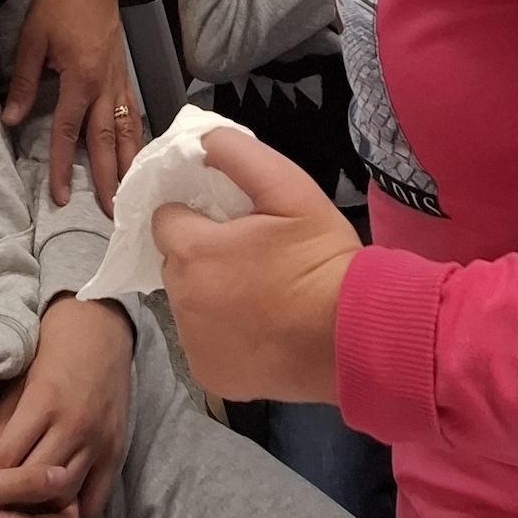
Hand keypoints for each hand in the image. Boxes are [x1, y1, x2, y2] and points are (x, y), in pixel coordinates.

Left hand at [0, 293, 132, 517]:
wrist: (100, 328)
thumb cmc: (51, 350)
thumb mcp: (19, 380)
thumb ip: (3, 424)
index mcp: (42, 403)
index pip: (6, 460)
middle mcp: (73, 425)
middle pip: (35, 483)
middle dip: (14, 495)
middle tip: (1, 500)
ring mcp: (98, 440)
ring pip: (65, 495)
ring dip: (44, 504)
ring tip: (28, 504)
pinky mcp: (116, 451)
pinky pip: (96, 499)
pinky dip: (76, 507)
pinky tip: (60, 502)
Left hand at [3, 0, 141, 211]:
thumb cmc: (57, 5)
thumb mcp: (32, 41)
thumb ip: (25, 83)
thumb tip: (11, 120)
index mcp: (80, 79)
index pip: (70, 132)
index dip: (64, 166)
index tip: (61, 197)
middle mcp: (104, 84)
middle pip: (107, 139)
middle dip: (108, 177)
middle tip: (111, 211)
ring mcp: (118, 78)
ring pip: (127, 127)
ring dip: (128, 161)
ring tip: (131, 190)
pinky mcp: (123, 71)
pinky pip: (133, 110)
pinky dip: (136, 134)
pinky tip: (137, 151)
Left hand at [152, 125, 359, 403]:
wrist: (353, 336)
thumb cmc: (320, 257)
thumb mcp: (288, 187)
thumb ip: (237, 154)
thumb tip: (200, 141)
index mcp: (194, 252)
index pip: (165, 219)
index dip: (194, 215)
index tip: (227, 222)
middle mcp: (182, 301)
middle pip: (175, 262)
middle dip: (202, 254)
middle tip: (250, 256)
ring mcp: (194, 344)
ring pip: (187, 304)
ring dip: (209, 294)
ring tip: (258, 293)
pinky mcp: (210, 377)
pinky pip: (202, 342)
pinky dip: (220, 335)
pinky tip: (258, 328)